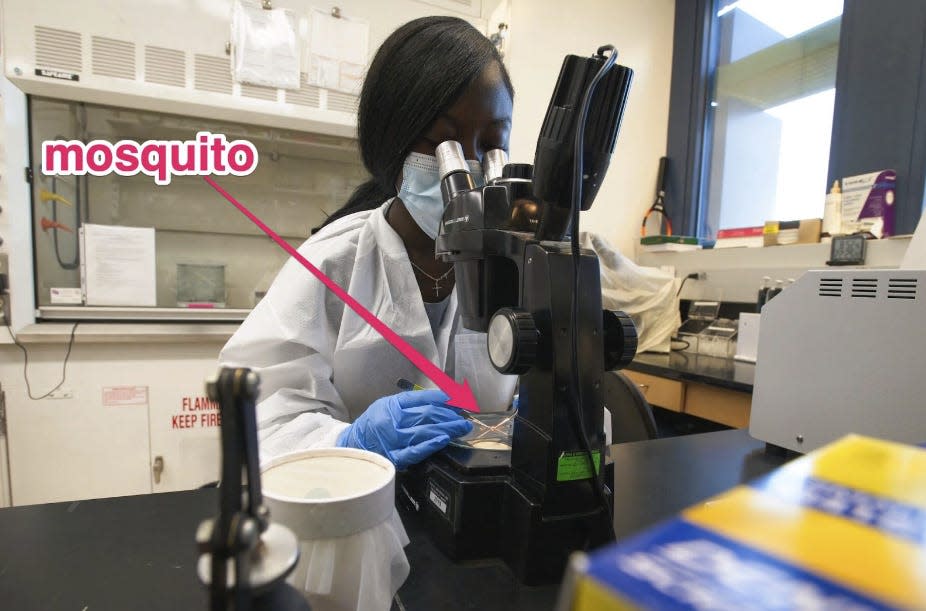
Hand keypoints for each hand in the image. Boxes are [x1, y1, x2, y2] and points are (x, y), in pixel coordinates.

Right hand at [336, 389, 471, 469]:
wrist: (351, 446)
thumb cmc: (373, 425)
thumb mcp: (388, 406)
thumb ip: (412, 403)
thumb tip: (444, 399)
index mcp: (392, 405)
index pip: (422, 399)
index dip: (443, 400)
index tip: (459, 401)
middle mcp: (392, 421)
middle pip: (426, 415)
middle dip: (450, 415)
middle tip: (466, 417)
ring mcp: (393, 440)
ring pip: (424, 431)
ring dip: (446, 429)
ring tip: (461, 428)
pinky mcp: (394, 458)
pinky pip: (414, 451)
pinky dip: (430, 445)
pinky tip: (443, 441)